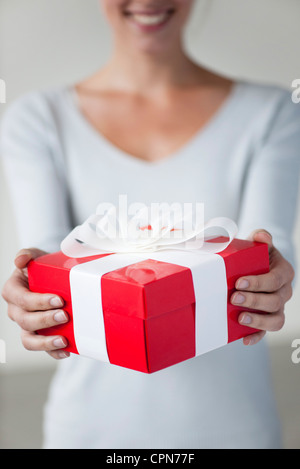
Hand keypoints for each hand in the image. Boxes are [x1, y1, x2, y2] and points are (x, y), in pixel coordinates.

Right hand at [1, 248, 69, 359]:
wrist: (52, 277)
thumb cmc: (42, 267)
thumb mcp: (36, 256)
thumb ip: (28, 254)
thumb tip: (20, 260)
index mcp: (12, 291)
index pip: (21, 299)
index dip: (38, 302)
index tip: (59, 300)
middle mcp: (16, 311)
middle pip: (25, 321)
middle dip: (45, 320)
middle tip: (65, 315)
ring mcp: (26, 325)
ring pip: (28, 340)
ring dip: (46, 342)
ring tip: (63, 340)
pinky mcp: (38, 335)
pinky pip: (41, 348)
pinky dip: (52, 352)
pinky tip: (66, 351)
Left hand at [230, 230, 293, 345]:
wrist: (254, 267)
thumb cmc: (256, 255)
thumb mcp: (259, 244)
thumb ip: (261, 238)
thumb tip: (261, 235)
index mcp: (284, 273)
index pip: (275, 280)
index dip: (258, 283)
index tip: (239, 282)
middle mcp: (284, 292)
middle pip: (274, 301)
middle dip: (254, 301)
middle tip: (234, 298)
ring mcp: (277, 308)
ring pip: (276, 320)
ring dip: (258, 321)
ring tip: (240, 319)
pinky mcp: (267, 320)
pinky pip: (266, 332)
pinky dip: (256, 337)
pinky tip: (244, 339)